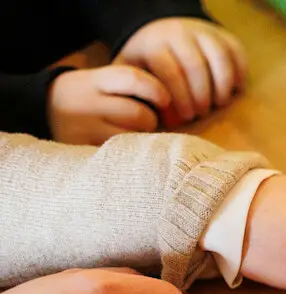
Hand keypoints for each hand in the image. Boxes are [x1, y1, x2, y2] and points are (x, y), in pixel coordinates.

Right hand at [47, 65, 168, 144]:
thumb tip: (175, 104)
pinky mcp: (81, 149)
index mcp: (95, 80)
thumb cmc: (89, 98)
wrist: (42, 111)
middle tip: (145, 123)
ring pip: (132, 137)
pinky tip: (124, 150)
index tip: (165, 100)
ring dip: (141, 138)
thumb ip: (132, 88)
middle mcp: (86, 102)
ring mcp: (82, 128)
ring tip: (133, 136)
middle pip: (139, 114)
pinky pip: (120, 154)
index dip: (156, 90)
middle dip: (150, 120)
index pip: (133, 79)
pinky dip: (129, 153)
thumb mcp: (102, 83)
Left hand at [115, 17, 246, 122]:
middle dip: (200, 96)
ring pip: (219, 58)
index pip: (169, 71)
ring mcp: (203, 31)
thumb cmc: (147, 65)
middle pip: (195, 66)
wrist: (160, 32)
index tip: (184, 118)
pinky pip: (237, 53)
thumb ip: (135, 94)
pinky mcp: (223, 35)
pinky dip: (238, 75)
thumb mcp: (132, 74)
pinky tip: (233, 91)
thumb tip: (152, 120)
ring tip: (218, 104)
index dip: (179, 99)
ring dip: (222, 87)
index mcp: (153, 44)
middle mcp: (178, 32)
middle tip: (200, 114)